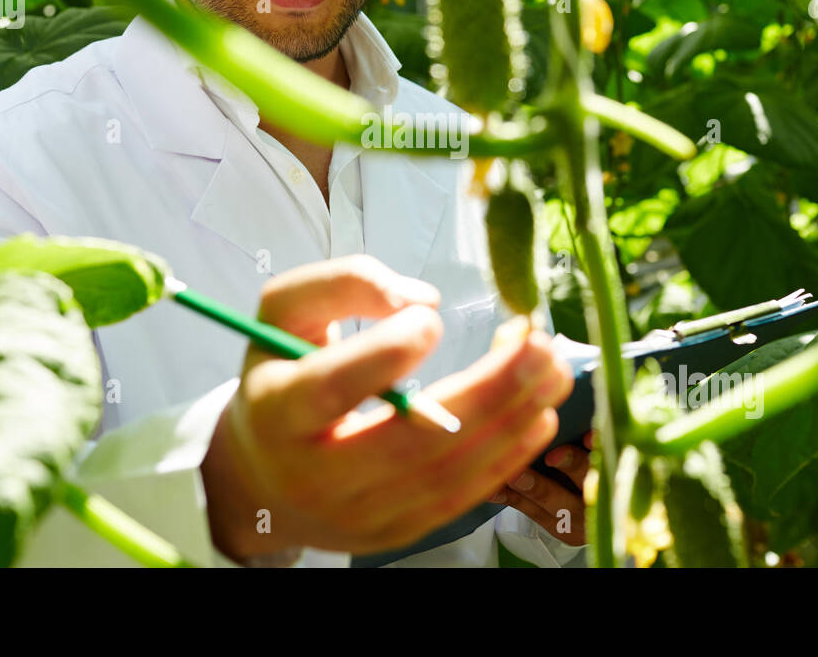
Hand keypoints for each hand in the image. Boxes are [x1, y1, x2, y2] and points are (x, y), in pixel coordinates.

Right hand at [200, 255, 572, 562]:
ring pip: (444, 475)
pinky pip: (458, 499)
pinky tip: (538, 417)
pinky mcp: (395, 532)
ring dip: (510, 422)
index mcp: (276, 411)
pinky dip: (505, 459)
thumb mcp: (286, 315)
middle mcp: (314, 475)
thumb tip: (420, 299)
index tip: (432, 320)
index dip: (382, 358)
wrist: (264, 478)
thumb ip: (341, 284)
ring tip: (552, 373)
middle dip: (484, 393)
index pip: (329, 388)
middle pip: (406, 441)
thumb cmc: (283, 376)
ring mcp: (358, 514)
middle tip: (536, 346)